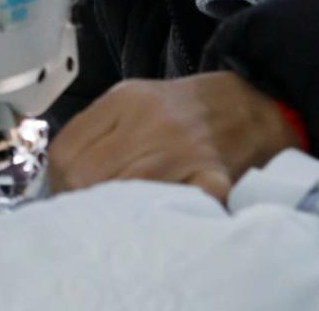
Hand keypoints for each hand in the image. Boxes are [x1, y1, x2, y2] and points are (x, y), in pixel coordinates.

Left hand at [47, 72, 300, 201]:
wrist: (258, 102)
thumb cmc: (189, 110)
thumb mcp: (136, 101)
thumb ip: (99, 131)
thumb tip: (62, 178)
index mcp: (125, 99)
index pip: (66, 153)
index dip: (61, 183)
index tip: (69, 196)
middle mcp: (150, 120)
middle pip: (87, 176)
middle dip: (83, 201)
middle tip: (93, 213)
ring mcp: (183, 149)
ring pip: (122, 194)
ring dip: (116, 212)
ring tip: (123, 218)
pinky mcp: (213, 178)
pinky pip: (174, 207)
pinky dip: (162, 218)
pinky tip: (160, 218)